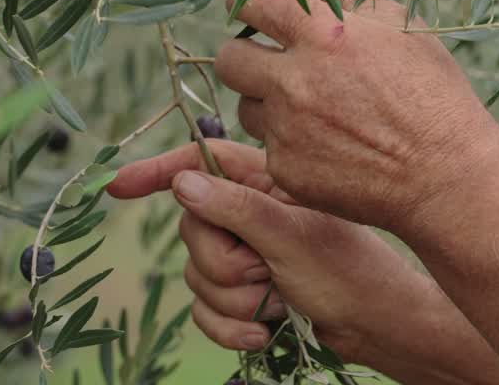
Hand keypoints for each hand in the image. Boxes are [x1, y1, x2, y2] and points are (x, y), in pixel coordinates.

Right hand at [108, 140, 498, 384]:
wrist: (379, 326)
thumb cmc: (349, 269)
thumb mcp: (291, 234)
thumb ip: (235, 207)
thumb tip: (182, 183)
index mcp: (261, 181)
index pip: (197, 164)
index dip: (155, 173)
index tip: (118, 186)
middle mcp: (247, 213)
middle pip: (191, 231)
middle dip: (223, 264)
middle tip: (265, 271)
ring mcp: (245, 255)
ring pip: (196, 276)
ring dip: (234, 300)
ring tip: (277, 299)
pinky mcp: (244, 293)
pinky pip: (204, 310)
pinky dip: (229, 327)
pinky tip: (264, 333)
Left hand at [214, 0, 498, 230]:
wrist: (447, 177)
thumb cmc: (430, 92)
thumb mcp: (398, 25)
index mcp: (325, 34)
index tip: (254, 4)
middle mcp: (297, 81)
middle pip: (229, 55)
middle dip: (248, 54)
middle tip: (279, 61)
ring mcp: (287, 129)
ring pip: (245, 104)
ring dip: (269, 101)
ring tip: (317, 107)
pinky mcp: (285, 168)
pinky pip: (267, 144)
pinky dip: (290, 141)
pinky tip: (330, 143)